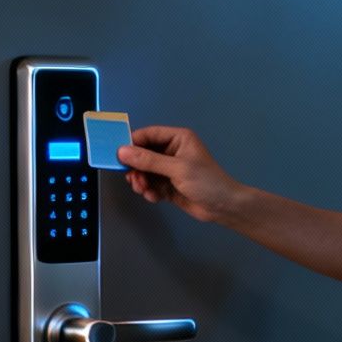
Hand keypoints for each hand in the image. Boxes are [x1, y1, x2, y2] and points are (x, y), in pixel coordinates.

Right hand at [116, 126, 246, 224]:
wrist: (223, 207)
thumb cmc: (206, 181)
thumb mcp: (177, 169)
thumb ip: (149, 160)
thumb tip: (122, 152)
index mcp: (178, 138)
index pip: (148, 135)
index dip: (132, 143)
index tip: (117, 156)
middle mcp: (172, 151)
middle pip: (143, 155)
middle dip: (136, 168)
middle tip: (133, 180)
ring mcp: (170, 169)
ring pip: (145, 172)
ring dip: (141, 181)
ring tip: (144, 190)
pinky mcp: (169, 185)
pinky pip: (151, 185)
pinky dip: (149, 191)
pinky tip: (155, 197)